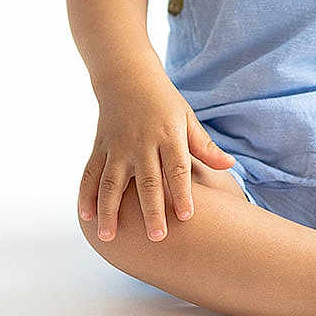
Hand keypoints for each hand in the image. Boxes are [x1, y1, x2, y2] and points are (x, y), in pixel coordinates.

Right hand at [79, 74, 235, 242]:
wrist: (128, 77)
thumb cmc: (164, 102)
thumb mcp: (187, 118)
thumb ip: (204, 146)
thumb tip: (229, 165)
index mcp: (168, 136)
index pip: (177, 168)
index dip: (182, 192)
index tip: (186, 216)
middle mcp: (142, 143)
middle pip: (147, 181)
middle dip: (152, 210)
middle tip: (157, 237)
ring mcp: (118, 146)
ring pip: (112, 182)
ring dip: (110, 210)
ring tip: (110, 237)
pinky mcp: (100, 147)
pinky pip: (90, 174)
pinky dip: (86, 195)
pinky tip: (86, 218)